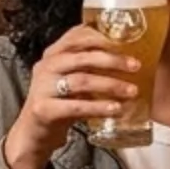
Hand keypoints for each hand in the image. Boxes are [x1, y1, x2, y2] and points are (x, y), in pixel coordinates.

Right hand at [0, 25, 140, 168]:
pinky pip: (76, 106)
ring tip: (132, 91)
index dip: (103, 36)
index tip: (128, 41)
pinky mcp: (43, 109)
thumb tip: (128, 58)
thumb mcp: (71, 79)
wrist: (34, 133)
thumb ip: (89, 66)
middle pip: (82, 56)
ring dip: (110, 85)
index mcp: (53, 53)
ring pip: (81, 81)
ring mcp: (42, 87)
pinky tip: (116, 109)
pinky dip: (98, 107)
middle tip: (136, 66)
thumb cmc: (59, 102)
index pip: (77, 35)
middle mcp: (46, 66)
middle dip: (112, 60)